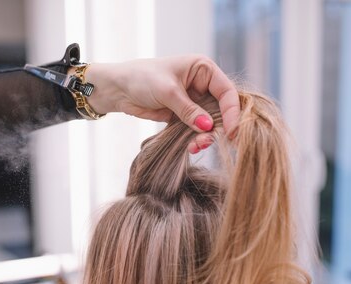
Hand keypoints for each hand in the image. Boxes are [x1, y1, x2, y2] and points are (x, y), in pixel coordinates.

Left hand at [86, 55, 239, 152]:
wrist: (118, 88)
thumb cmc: (142, 78)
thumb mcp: (168, 92)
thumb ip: (189, 110)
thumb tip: (208, 127)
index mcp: (203, 69)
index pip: (226, 92)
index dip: (231, 112)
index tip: (231, 131)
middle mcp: (202, 85)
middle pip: (221, 110)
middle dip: (217, 128)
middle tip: (207, 142)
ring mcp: (194, 102)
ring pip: (209, 123)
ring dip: (205, 137)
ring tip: (195, 146)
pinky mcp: (184, 116)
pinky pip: (196, 130)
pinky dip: (195, 139)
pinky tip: (190, 147)